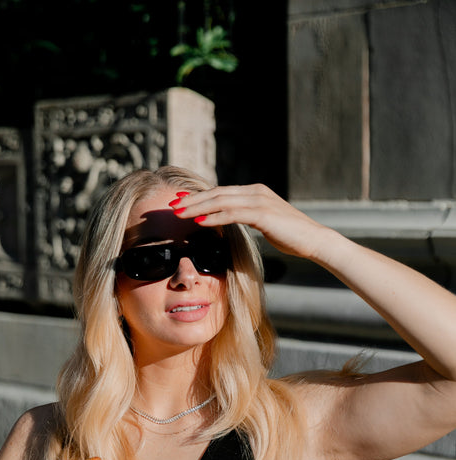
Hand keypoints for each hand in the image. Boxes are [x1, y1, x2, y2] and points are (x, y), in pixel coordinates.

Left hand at [172, 183, 330, 260]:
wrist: (314, 240)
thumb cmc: (291, 236)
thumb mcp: (266, 223)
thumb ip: (250, 218)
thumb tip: (234, 221)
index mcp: (255, 192)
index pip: (221, 192)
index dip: (199, 197)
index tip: (181, 202)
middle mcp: (255, 192)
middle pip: (216, 193)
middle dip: (192, 200)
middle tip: (172, 205)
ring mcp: (259, 200)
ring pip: (220, 201)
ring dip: (197, 207)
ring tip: (179, 213)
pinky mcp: (262, 213)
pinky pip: (232, 213)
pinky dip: (213, 217)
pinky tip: (199, 222)